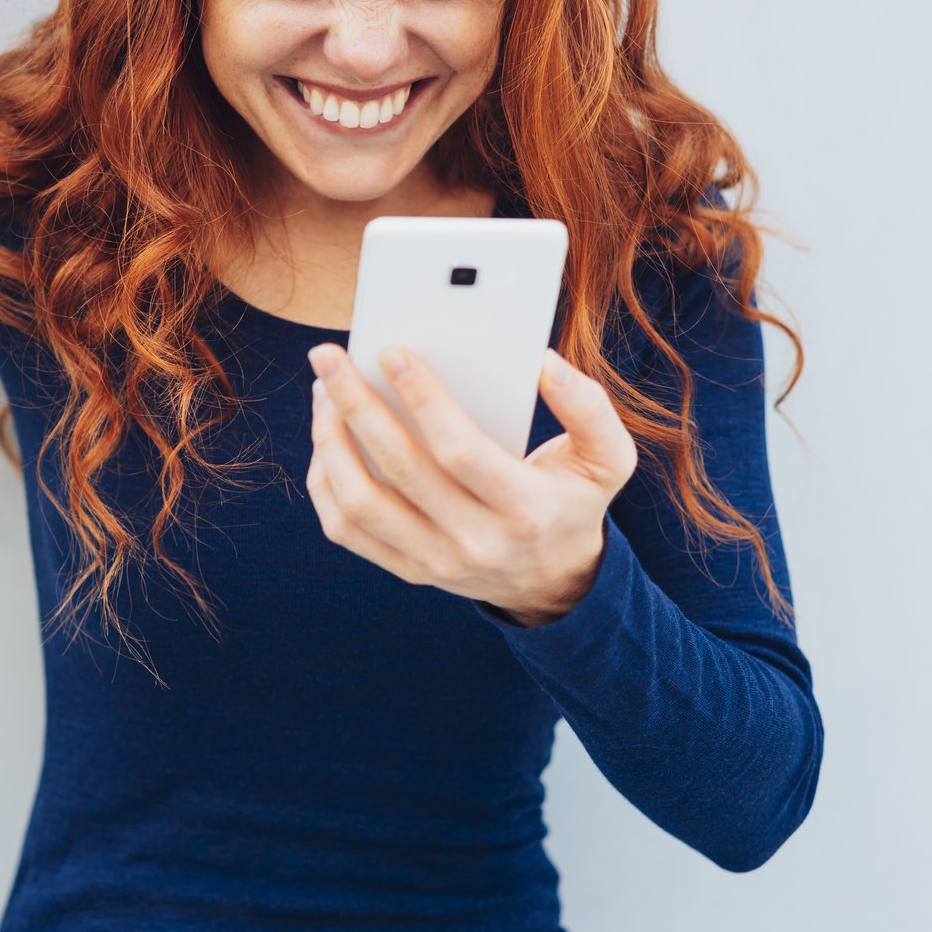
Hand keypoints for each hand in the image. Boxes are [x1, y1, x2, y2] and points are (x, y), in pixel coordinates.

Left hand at [305, 343, 637, 625]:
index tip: (392, 351)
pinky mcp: (406, 570)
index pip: (461, 452)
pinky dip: (326, 481)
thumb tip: (544, 363)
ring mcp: (437, 562)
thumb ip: (588, 408)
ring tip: (323, 392)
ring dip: (330, 441)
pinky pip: (346, 530)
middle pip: (400, 470)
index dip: (424, 399)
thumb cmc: (572, 499)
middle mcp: (478, 542)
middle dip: (356, 404)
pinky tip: (327, 438)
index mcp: (528, 511)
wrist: (554, 580)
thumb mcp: (608, 458)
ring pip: (360, 503)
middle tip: (328, 356)